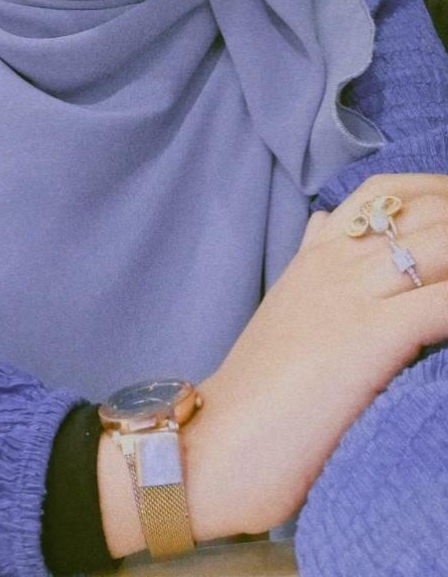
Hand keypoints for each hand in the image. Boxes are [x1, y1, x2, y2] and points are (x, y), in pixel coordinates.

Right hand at [183, 172, 447, 539]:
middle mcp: (336, 263)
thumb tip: (323, 222)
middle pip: (424, 211)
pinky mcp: (367, 339)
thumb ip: (309, 261)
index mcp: (317, 254)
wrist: (214, 447)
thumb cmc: (255, 391)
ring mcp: (351, 297)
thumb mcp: (282, 309)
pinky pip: (440, 304)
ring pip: (440, 244)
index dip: (432, 196)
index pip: (385, 193)